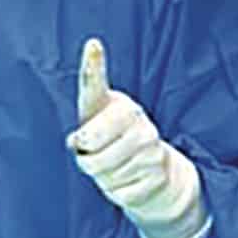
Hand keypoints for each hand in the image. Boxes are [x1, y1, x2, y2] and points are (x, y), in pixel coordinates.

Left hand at [68, 38, 210, 237]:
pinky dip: (116, 193)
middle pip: (89, 142)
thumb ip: (84, 135)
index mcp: (115, 105)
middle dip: (85, 158)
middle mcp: (136, 119)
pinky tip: (128, 181)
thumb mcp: (95, 135)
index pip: (96, 86)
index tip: (92, 45)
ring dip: (102, 178)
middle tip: (92, 157)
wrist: (158, 176)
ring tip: (115, 169)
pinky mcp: (157, 173)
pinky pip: (119, 192)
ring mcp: (150, 145)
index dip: (93, 65)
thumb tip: (80, 142)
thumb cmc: (114, 148)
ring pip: (104, 172)